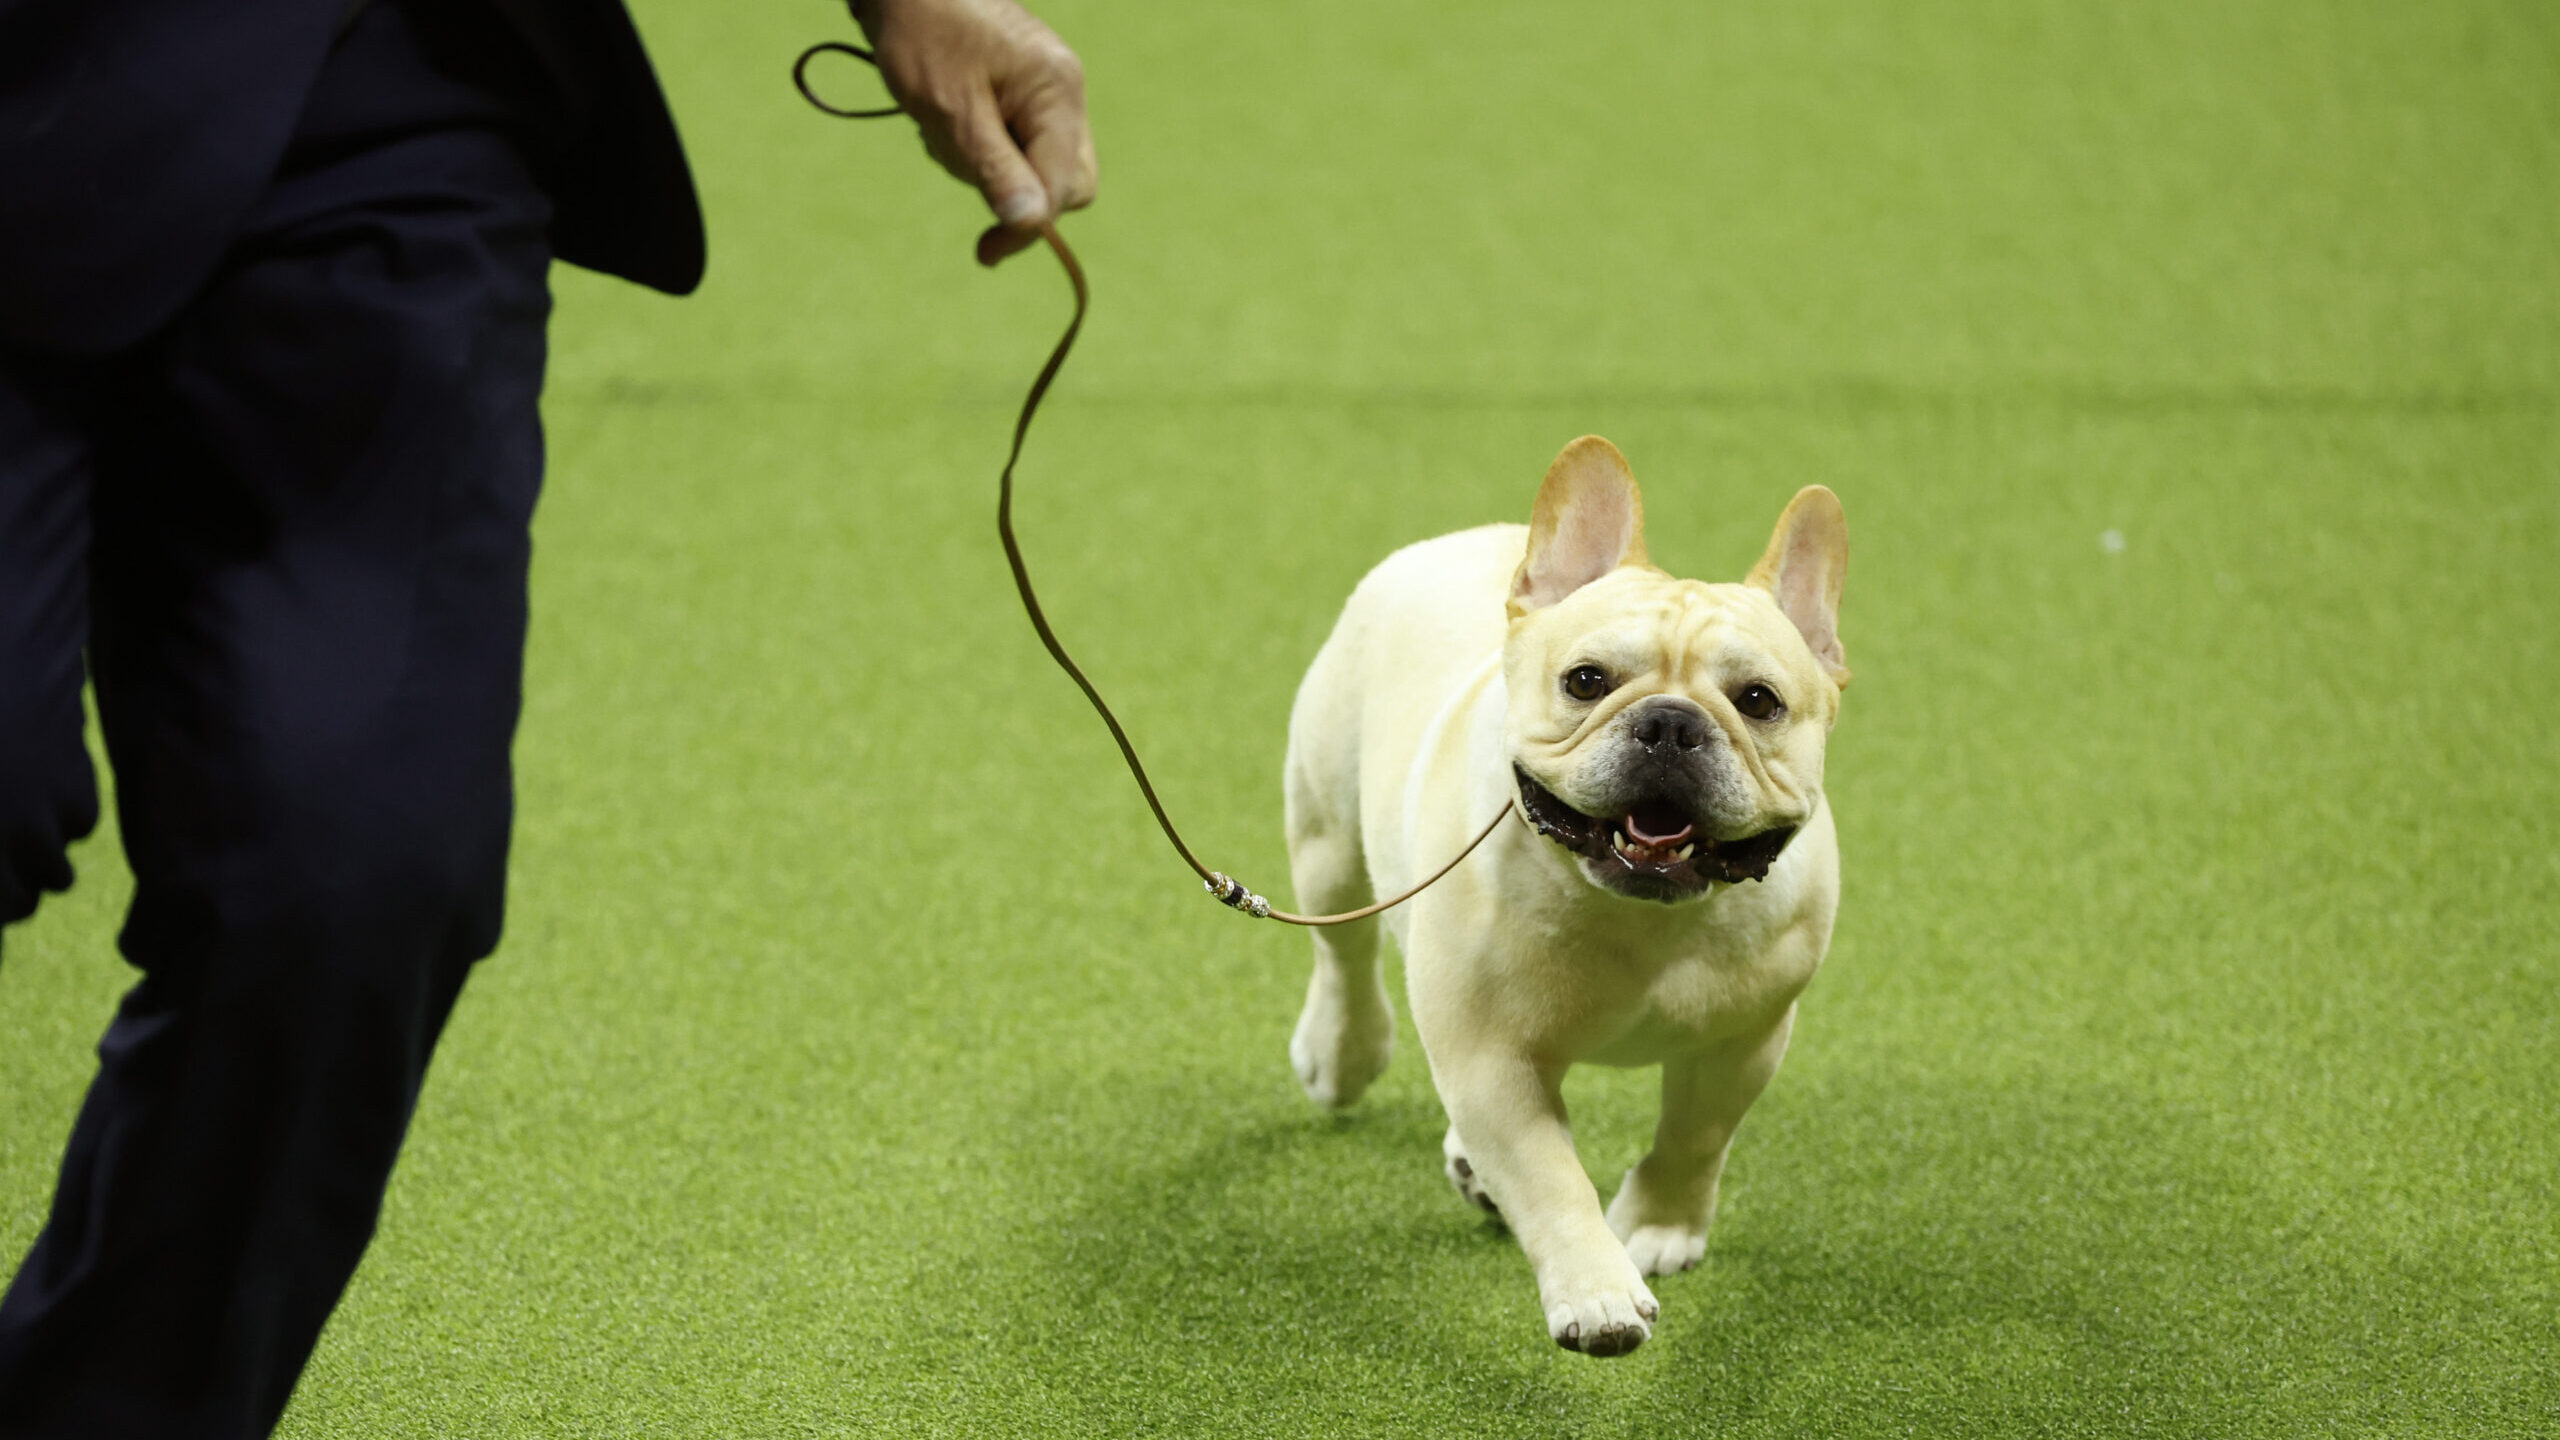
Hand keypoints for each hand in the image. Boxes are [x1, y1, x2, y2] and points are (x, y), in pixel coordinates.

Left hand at [852, 0, 1096, 264]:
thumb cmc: (922, 35)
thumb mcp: (952, 111)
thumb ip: (996, 170)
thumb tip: (1031, 225)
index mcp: (1057, 94)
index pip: (1063, 188)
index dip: (1027, 228)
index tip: (985, 253)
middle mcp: (1064, 92)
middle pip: (1066, 181)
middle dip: (1014, 192)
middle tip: (958, 164)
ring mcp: (1046, 90)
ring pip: (1037, 165)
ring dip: (988, 166)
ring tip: (940, 123)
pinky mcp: (1023, 89)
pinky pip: (1017, 141)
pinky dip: (982, 145)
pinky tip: (946, 115)